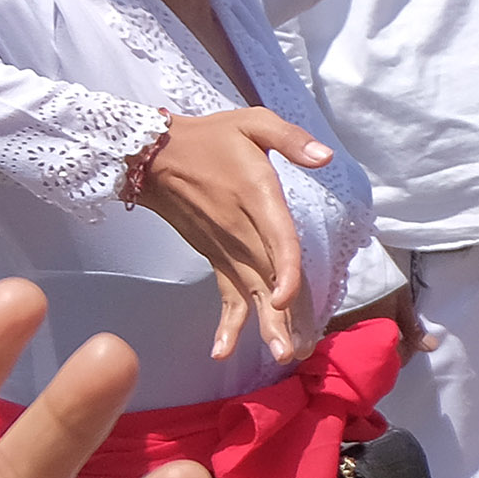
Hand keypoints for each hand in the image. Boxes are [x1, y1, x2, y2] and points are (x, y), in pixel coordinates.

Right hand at [128, 107, 334, 361]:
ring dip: (264, 326)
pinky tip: (222, 352)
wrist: (153, 155)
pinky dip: (227, 322)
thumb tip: (325, 157)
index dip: (283, 270)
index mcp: (256, 197)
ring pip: (251, 292)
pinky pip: (226, 293)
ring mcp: (226, 248)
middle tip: (294, 351)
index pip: (276, 239)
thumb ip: (290, 139)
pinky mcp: (216, 256)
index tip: (283, 299)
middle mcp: (241, 230)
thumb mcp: (253, 122)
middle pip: (267, 277)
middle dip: (281, 316)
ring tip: (280, 356)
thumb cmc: (210, 136)